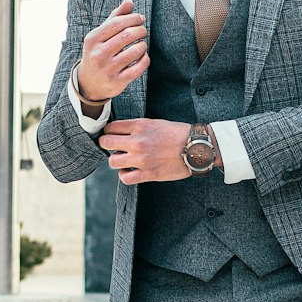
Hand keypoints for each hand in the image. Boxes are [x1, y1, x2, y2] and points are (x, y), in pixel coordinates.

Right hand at [76, 0, 148, 103]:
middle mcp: (98, 54)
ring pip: (135, 52)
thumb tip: (129, 2)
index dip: (132, 18)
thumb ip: (115, 18)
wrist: (89, 82)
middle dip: (140, 30)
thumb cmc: (98, 52)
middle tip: (143, 31)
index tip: (140, 18)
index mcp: (93, 39)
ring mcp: (108, 69)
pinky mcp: (117, 81)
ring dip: (143, 45)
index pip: (117, 23)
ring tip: (142, 44)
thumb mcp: (101, 35)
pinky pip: (138, 68)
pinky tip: (143, 56)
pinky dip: (145, 60)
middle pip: (127, 35)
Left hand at [99, 119, 217, 184]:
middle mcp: (138, 141)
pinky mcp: (148, 173)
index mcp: (140, 126)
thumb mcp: (156, 123)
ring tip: (123, 160)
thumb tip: (121, 133)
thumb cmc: (178, 134)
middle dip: (106, 144)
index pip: (110, 127)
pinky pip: (125, 178)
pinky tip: (128, 171)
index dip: (109, 132)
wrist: (196, 148)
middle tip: (112, 147)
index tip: (112, 136)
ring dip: (116, 161)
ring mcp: (142, 159)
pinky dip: (124, 175)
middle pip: (106, 142)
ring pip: (112, 161)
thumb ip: (138, 127)